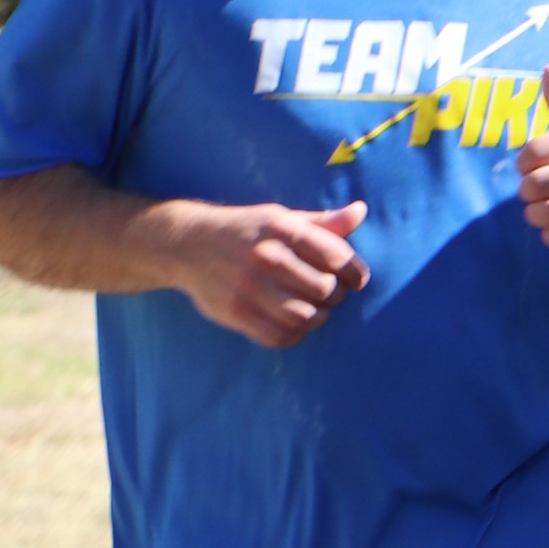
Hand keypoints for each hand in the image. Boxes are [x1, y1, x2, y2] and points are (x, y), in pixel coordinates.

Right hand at [174, 199, 369, 348]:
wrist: (187, 244)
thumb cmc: (246, 231)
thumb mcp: (281, 218)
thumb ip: (322, 222)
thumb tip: (360, 211)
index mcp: (281, 229)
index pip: (336, 256)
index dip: (354, 272)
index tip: (355, 279)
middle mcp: (266, 256)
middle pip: (324, 289)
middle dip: (335, 295)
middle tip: (329, 294)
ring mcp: (249, 286)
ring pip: (305, 316)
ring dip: (317, 317)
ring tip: (314, 309)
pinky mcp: (235, 311)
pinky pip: (279, 336)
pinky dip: (294, 334)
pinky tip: (293, 323)